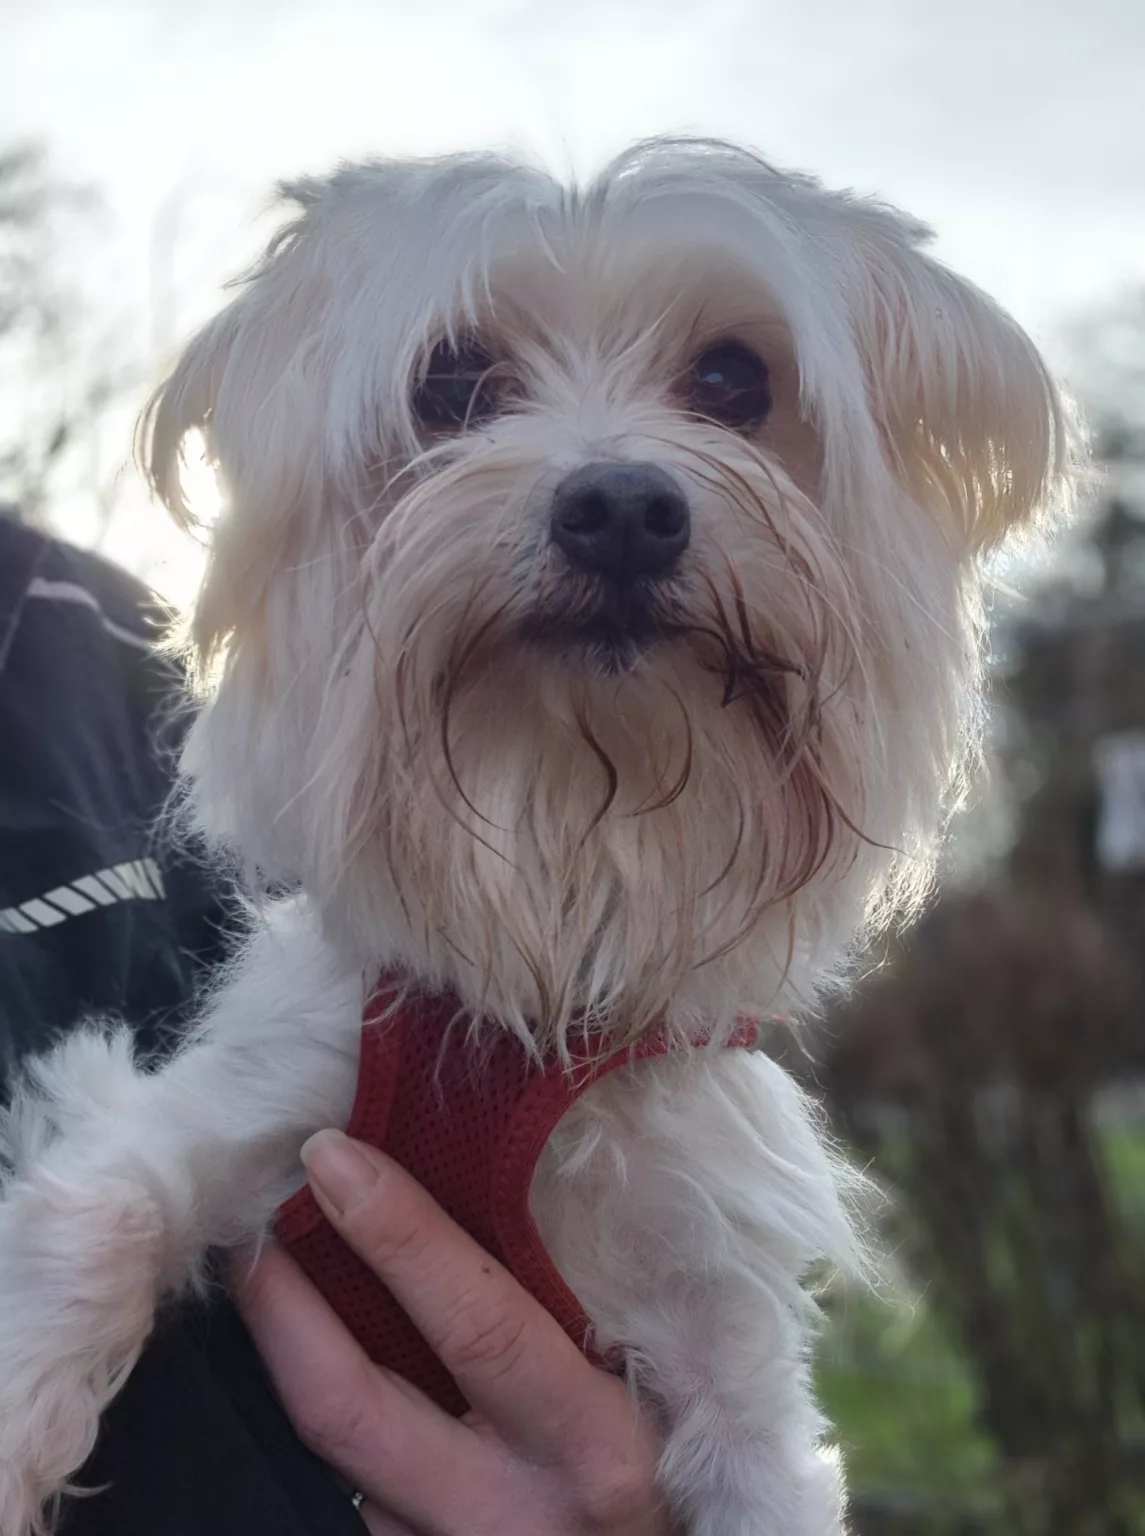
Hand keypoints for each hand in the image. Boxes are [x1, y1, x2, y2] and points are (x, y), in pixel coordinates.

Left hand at [231, 1130, 671, 1535]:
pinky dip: (321, 1418)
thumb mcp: (655, 1387)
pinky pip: (348, 1494)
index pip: (474, 1321)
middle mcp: (512, 1512)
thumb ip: (578, 1307)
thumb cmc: (674, 1468)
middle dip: (285, 1306)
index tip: (334, 1157)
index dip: (395, 1233)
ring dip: (283, 1360)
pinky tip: (305, 1359)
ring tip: (261, 1274)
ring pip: (331, 1458)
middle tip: (251, 1221)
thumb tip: (488, 1183)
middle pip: (355, 1404)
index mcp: (591, 1444)